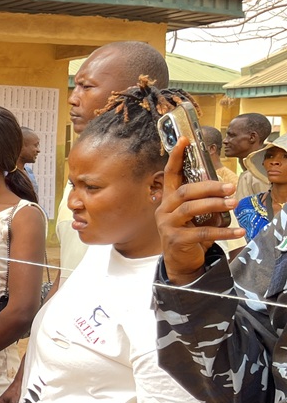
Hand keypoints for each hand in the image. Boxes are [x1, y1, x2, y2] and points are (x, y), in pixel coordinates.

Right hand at [156, 138, 243, 285]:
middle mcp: (165, 210)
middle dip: (209, 187)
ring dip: (214, 204)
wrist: (180, 262)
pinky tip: (238, 231)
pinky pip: (201, 233)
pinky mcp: (175, 240)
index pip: (170, 175)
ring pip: (190, 209)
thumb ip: (204, 203)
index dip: (176, 157)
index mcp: (168, 200)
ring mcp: (167, 225)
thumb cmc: (189, 235)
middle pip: (185, 192)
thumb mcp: (194, 216)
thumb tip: (226, 193)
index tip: (184, 140)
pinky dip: (223, 232)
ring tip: (233, 203)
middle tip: (230, 187)